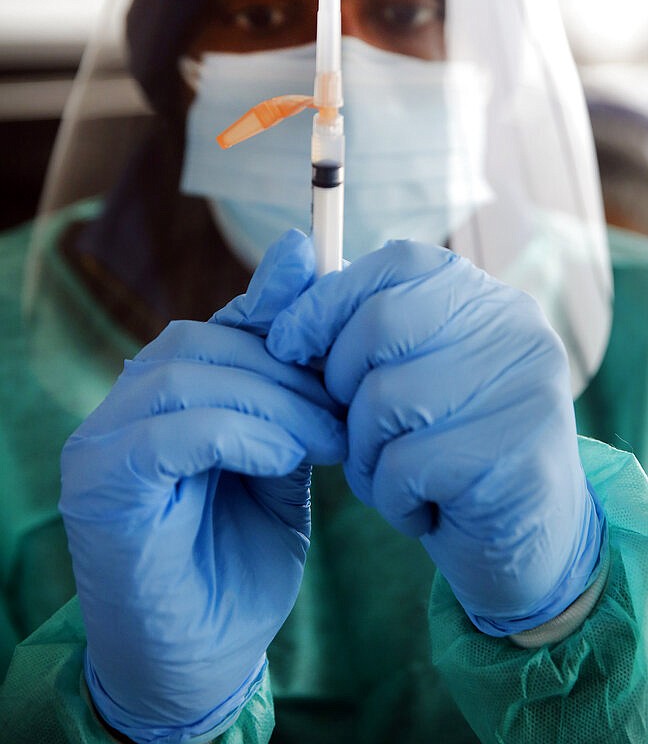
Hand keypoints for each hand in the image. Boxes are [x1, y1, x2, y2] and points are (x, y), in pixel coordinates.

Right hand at [59, 230, 344, 742]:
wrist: (200, 664)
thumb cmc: (239, 563)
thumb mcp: (277, 465)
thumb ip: (285, 401)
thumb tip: (313, 311)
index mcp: (161, 398)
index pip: (212, 326)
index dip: (268, 305)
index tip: (322, 285)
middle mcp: (121, 409)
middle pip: (199, 340)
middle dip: (283, 366)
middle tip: (341, 408)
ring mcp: (102, 444)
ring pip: (187, 375)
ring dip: (271, 401)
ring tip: (324, 439)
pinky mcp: (102, 486)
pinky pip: (174, 431)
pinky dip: (241, 434)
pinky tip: (285, 459)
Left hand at [267, 240, 602, 634]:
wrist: (522, 545)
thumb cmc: (440, 448)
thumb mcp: (399, 374)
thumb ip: (352, 320)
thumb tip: (289, 255)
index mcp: (486, 298)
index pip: (396, 264)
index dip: (327, 300)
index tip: (286, 343)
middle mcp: (514, 329)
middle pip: (379, 325)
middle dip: (340, 383)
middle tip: (354, 427)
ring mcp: (525, 389)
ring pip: (383, 400)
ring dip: (366, 453)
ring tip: (397, 475)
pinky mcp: (516, 456)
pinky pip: (404, 466)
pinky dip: (392, 497)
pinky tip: (426, 509)